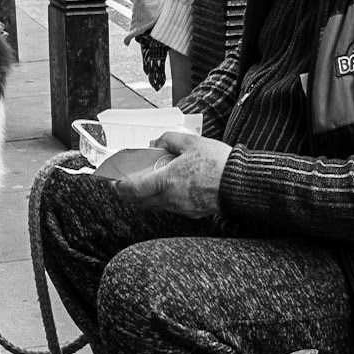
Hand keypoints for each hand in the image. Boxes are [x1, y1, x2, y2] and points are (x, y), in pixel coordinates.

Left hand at [114, 131, 230, 218]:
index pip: (132, 190)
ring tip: (150, 181)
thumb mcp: (191, 142)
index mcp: (166, 181)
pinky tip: (171, 186)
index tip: (113, 181)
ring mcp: (181, 208)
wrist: (240, 183)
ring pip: (155, 206)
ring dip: (147, 196)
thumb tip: (155, 143)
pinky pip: (170, 207)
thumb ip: (168, 140)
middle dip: (128, 194)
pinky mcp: (192, 213)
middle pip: (139, 202)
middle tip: (125, 183)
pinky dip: (164, 198)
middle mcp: (170, 199)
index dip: (119, 187)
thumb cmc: (218, 163)